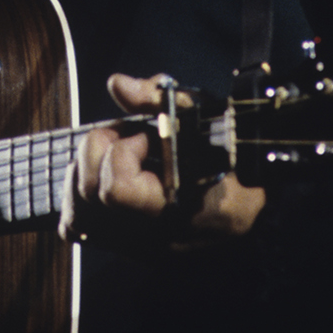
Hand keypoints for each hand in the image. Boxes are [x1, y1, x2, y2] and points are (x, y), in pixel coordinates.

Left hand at [58, 73, 265, 252]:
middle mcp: (161, 239)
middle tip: (126, 137)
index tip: (147, 134)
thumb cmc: (231, 146)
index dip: (123, 153)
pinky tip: (105, 173)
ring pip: (77, 218)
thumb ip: (159, 97)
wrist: (256, 188)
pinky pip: (82, 229)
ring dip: (86, 173)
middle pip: (91, 199)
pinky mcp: (130, 247)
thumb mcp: (203, 112)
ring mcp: (143, 248)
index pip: (118, 191)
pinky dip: (82, 196)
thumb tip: (118, 84)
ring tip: (114, 152)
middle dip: (99, 154)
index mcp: (188, 210)